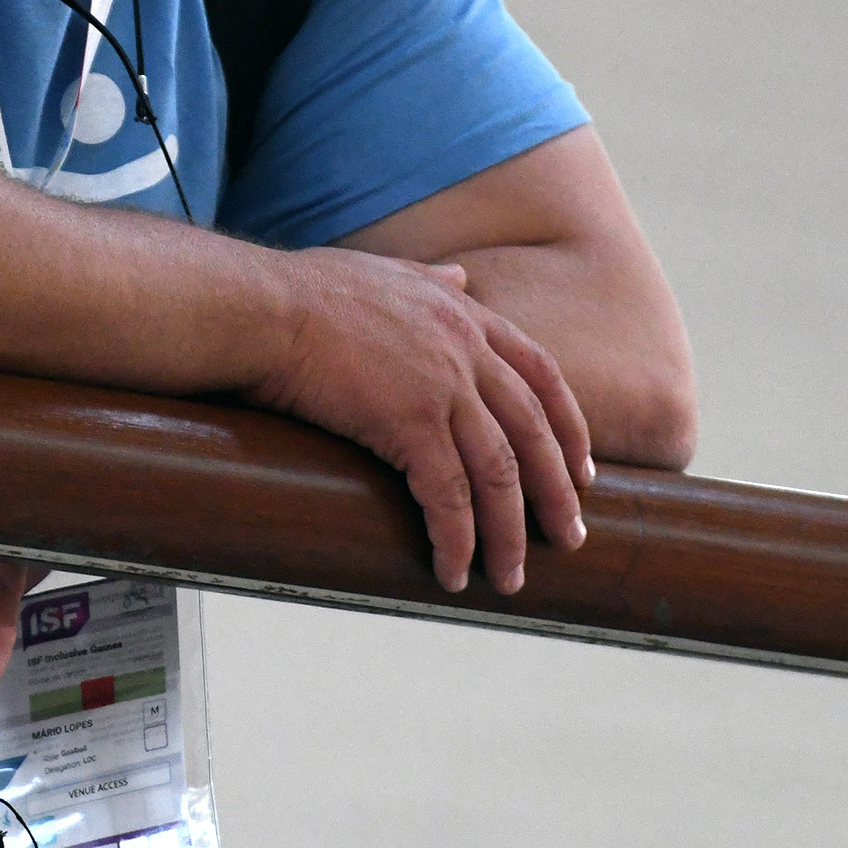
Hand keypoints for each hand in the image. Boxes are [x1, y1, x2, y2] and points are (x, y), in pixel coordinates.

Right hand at [253, 247, 591, 594]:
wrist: (265, 308)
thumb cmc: (307, 291)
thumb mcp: (386, 271)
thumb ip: (431, 277)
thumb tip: (462, 279)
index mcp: (466, 318)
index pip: (543, 375)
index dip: (569, 427)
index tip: (582, 470)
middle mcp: (467, 352)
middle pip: (533, 434)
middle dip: (556, 494)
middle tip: (570, 538)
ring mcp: (443, 388)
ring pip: (499, 474)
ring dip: (509, 534)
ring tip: (511, 577)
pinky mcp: (409, 424)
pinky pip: (448, 495)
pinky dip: (458, 539)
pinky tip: (454, 571)